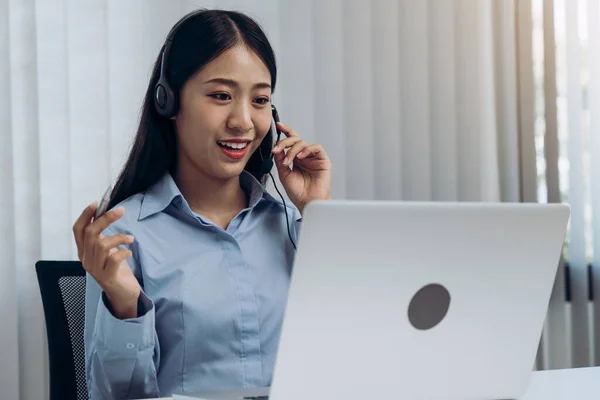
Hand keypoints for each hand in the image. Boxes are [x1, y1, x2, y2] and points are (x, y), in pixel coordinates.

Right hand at [73, 203, 139, 318]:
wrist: (122, 294)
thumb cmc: (116, 269)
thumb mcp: (107, 251)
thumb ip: (103, 237)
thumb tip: (108, 214)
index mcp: (84, 251)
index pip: (78, 230)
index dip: (85, 215)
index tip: (97, 204)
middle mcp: (86, 260)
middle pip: (91, 233)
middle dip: (106, 219)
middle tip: (121, 210)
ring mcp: (95, 269)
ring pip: (102, 245)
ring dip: (119, 237)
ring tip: (130, 238)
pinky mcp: (108, 277)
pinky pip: (114, 259)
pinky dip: (123, 252)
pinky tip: (129, 252)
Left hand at [272, 122, 331, 213]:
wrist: (307, 203)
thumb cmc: (298, 192)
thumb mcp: (284, 174)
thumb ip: (280, 160)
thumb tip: (276, 146)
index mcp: (296, 159)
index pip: (291, 142)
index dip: (286, 132)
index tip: (278, 126)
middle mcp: (305, 156)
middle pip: (296, 140)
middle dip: (284, 142)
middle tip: (277, 149)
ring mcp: (314, 158)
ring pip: (303, 143)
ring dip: (292, 149)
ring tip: (287, 161)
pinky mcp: (323, 160)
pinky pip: (316, 148)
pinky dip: (307, 149)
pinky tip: (300, 157)